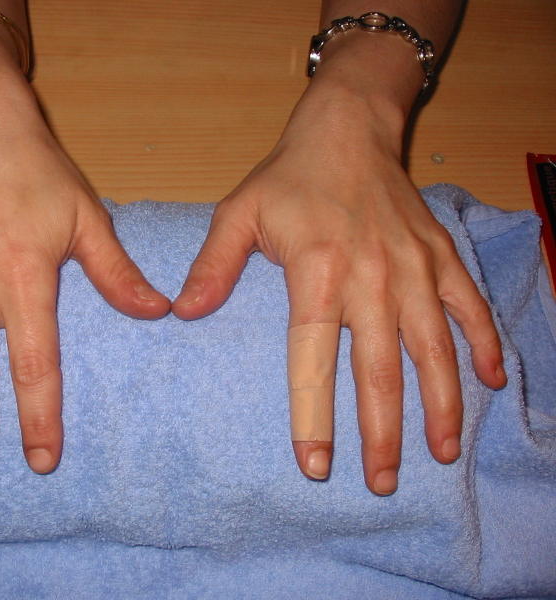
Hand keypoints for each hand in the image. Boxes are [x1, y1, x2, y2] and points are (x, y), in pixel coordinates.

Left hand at [173, 82, 505, 494]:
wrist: (347, 127)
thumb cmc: (288, 176)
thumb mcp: (237, 213)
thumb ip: (213, 267)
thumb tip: (182, 314)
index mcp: (317, 273)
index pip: (313, 360)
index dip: (314, 417)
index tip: (315, 465)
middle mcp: (371, 279)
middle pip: (379, 371)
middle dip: (382, 433)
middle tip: (380, 482)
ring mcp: (414, 269)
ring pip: (433, 349)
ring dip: (440, 404)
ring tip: (440, 453)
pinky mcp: (440, 256)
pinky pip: (468, 306)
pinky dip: (482, 343)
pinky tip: (487, 380)